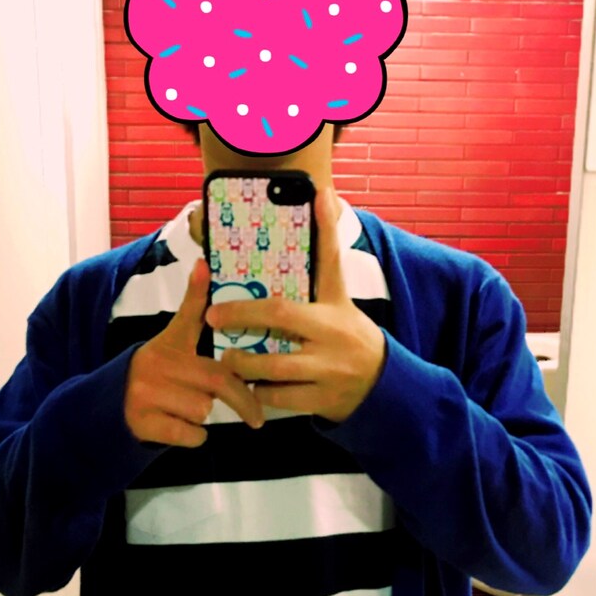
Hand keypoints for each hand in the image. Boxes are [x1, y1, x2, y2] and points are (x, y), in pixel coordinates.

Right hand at [124, 257, 264, 446]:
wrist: (111, 408)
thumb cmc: (156, 375)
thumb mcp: (172, 343)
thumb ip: (192, 312)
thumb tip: (203, 264)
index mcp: (168, 345)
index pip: (186, 316)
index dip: (196, 294)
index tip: (203, 266)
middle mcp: (156, 364)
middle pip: (214, 381)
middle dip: (240, 400)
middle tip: (255, 417)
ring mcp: (146, 393)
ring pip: (203, 411)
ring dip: (204, 418)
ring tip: (187, 411)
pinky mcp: (143, 422)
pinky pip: (190, 434)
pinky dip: (193, 437)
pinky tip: (179, 428)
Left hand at [205, 187, 387, 423]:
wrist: (382, 382)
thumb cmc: (349, 330)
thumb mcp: (340, 294)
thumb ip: (327, 252)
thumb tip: (324, 194)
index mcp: (333, 309)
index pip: (309, 277)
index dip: (275, 273)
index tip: (230, 285)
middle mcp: (331, 337)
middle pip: (280, 320)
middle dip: (241, 317)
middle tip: (213, 319)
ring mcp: (327, 372)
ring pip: (275, 368)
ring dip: (245, 364)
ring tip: (228, 359)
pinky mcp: (321, 401)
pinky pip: (281, 399)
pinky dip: (260, 393)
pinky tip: (249, 387)